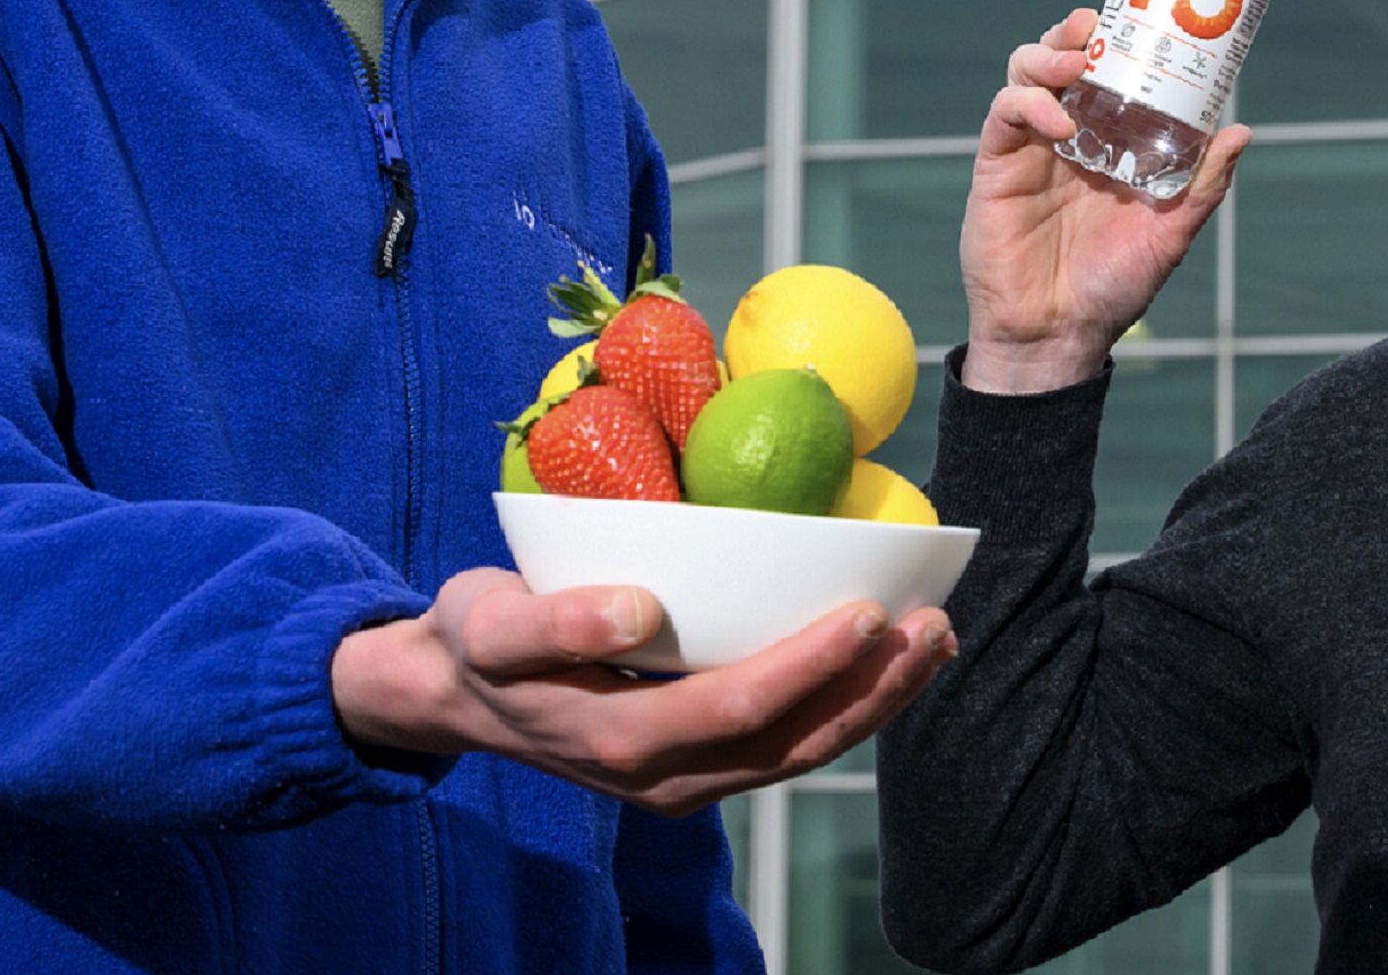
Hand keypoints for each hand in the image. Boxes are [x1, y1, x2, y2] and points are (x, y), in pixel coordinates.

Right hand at [331, 569, 954, 814]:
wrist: (454, 693)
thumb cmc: (477, 641)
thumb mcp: (488, 623)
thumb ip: (552, 622)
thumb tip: (636, 610)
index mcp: (622, 739)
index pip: (738, 707)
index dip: (809, 665)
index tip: (866, 611)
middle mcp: (666, 775)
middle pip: (791, 742)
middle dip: (871, 689)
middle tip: (933, 625)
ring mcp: (687, 778)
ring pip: (800, 752)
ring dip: (874, 702)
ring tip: (933, 642)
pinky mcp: (700, 763)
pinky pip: (787, 743)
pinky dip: (846, 706)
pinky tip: (885, 661)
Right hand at [959, 9, 1246, 394]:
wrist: (1057, 335)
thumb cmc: (1113, 287)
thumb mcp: (1170, 234)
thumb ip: (1202, 186)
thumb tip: (1239, 132)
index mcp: (1109, 143)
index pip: (1109, 73)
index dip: (1119, 39)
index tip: (1144, 16)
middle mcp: (1068, 135)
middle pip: (1062, 57)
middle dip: (1076, 32)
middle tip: (1098, 25)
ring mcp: (1030, 147)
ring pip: (1026, 72)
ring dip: (1048, 55)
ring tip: (1078, 63)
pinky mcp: (997, 166)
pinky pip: (1005, 114)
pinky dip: (1031, 105)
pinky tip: (1060, 125)